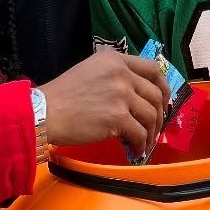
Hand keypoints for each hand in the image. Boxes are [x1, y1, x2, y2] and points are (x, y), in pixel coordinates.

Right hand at [40, 51, 169, 158]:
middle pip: (155, 94)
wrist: (45, 112)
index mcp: (114, 60)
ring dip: (151, 131)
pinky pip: (139, 133)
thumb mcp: (90, 71)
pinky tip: (135, 149)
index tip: (164, 99)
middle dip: (159, 114)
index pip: (152, 68)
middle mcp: (121, 74)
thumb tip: (137, 95)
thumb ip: (114, 75)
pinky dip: (140, 144)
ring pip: (150, 115)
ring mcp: (120, 95)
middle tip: (155, 126)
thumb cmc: (63, 96)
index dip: (163, 86)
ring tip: (145, 141)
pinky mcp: (117, 117)